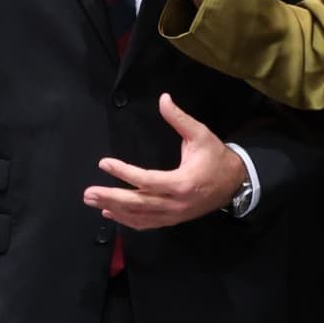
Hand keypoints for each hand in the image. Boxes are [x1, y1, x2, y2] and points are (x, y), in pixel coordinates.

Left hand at [82, 93, 247, 228]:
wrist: (235, 184)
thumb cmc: (216, 157)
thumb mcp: (201, 135)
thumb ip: (179, 119)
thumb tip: (163, 98)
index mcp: (182, 183)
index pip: (147, 180)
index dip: (124, 173)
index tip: (104, 163)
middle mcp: (176, 204)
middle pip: (138, 204)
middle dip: (111, 198)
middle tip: (88, 193)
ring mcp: (174, 215)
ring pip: (140, 217)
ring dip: (114, 209)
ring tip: (92, 201)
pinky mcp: (172, 220)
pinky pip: (147, 223)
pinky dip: (127, 220)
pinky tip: (110, 212)